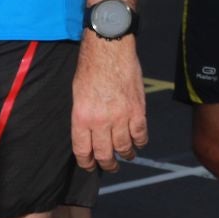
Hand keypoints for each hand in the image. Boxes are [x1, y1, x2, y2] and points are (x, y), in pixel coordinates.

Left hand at [71, 35, 145, 171]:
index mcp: (81, 119)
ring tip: (126, 156)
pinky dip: (140, 141)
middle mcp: (100, 122)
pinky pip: (140, 133)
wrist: (109, 51)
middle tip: (110, 166)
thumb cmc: (90, 70)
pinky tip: (139, 143)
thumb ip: (85, 118)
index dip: (87, 162)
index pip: (83, 151)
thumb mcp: (78, 97)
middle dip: (107, 164)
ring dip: (125, 155)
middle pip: (105, 153)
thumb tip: (91, 134)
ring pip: (124, 147)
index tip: (90, 165)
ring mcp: (121, 117)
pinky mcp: (138, 110)